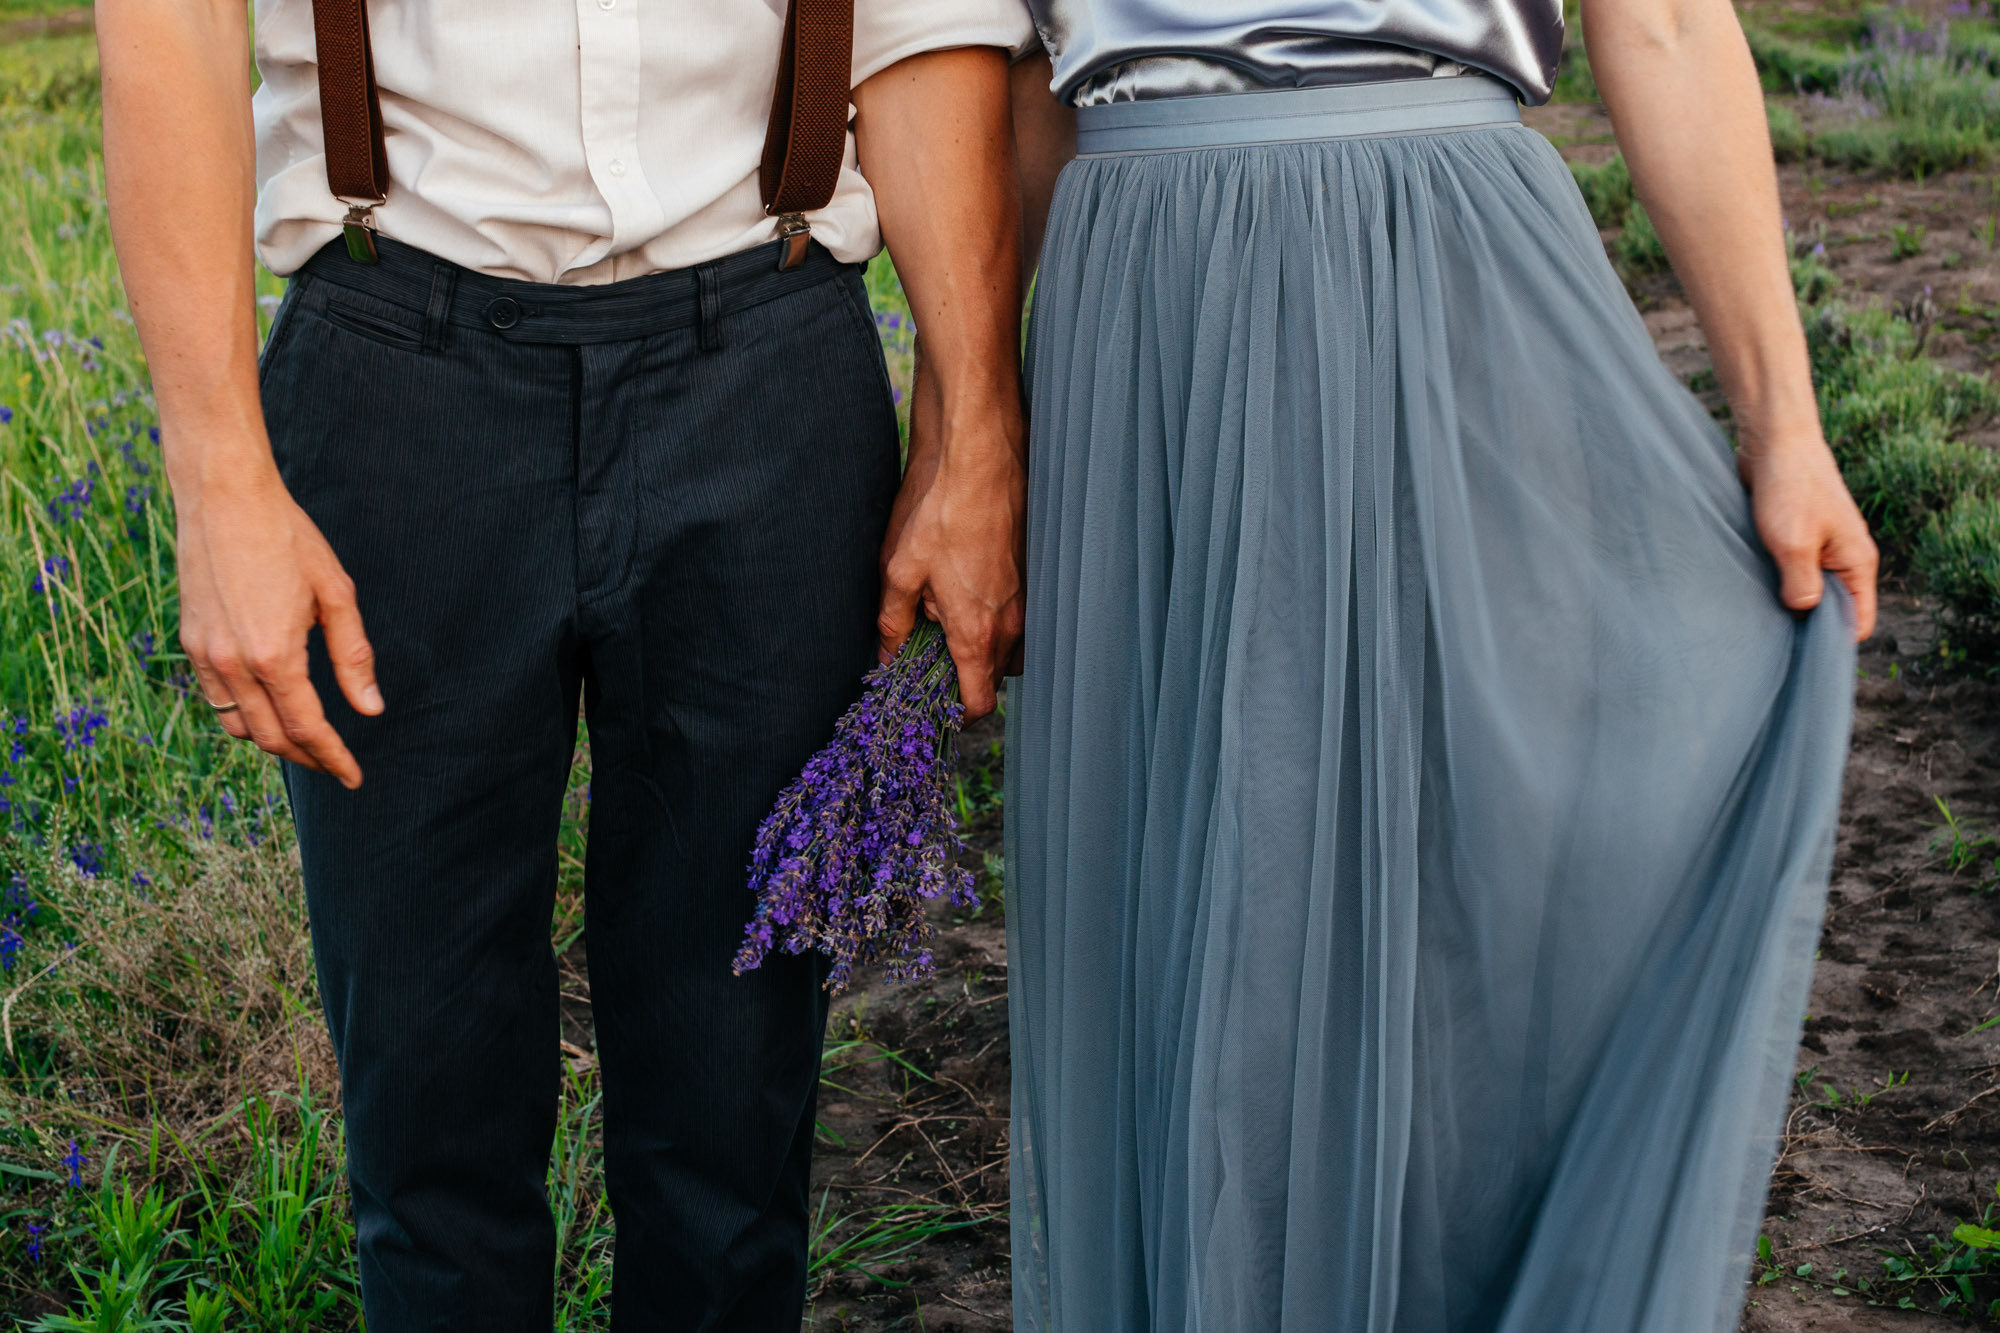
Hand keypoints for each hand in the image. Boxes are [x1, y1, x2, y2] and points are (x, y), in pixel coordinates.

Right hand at [175, 462, 381, 786]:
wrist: (225, 498)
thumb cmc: (289, 539)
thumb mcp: (336, 595)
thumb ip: (353, 657)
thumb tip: (371, 709)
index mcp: (275, 655)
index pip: (308, 729)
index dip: (333, 758)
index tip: (354, 777)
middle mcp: (233, 663)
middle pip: (271, 737)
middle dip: (306, 758)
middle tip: (335, 764)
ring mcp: (205, 654)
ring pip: (237, 725)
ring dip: (272, 741)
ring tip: (305, 742)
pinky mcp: (189, 642)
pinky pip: (216, 698)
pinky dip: (242, 715)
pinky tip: (268, 708)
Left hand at [877, 410, 1025, 719]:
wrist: (980, 459)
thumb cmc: (939, 512)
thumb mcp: (899, 571)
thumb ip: (892, 622)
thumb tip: (887, 654)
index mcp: (977, 632)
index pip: (980, 702)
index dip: (957, 712)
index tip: (934, 703)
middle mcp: (1011, 623)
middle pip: (995, 677)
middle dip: (965, 676)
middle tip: (932, 654)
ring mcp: (1027, 599)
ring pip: (1010, 647)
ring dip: (984, 646)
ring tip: (951, 619)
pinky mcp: (1031, 574)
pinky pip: (1018, 616)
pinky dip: (996, 617)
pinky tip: (969, 586)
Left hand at [1737, 429, 1877, 641]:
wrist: (1773, 440)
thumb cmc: (1789, 487)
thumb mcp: (1793, 542)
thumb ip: (1801, 583)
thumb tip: (1803, 614)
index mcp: (1856, 562)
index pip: (1856, 620)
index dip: (1832, 641)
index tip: (1799, 653)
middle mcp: (1843, 558)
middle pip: (1830, 610)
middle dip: (1803, 624)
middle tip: (1768, 638)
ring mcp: (1820, 548)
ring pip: (1806, 590)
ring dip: (1783, 601)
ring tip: (1755, 615)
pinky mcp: (1795, 538)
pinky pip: (1788, 571)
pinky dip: (1773, 581)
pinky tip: (1750, 590)